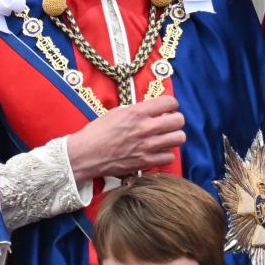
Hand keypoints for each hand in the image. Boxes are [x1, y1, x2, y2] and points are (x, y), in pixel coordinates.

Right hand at [67, 96, 185, 180]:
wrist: (85, 155)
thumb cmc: (98, 132)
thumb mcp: (117, 112)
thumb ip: (138, 110)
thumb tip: (154, 109)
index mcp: (137, 112)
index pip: (169, 102)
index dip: (171, 104)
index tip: (167, 108)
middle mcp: (145, 128)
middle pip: (179, 120)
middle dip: (175, 119)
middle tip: (168, 122)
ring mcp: (147, 146)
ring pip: (179, 138)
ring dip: (173, 136)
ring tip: (165, 137)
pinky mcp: (145, 162)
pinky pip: (170, 157)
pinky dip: (166, 154)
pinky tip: (158, 151)